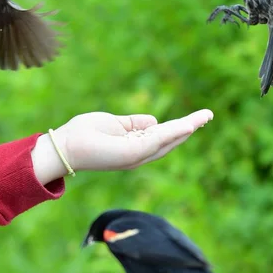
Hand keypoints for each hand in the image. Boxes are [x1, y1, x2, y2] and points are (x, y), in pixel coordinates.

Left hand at [31, 110, 212, 183]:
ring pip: (167, 140)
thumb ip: (134, 123)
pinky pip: (157, 140)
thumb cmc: (84, 134)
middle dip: (189, 129)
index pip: (161, 137)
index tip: (195, 118)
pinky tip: (187, 124)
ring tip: (204, 117)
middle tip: (207, 116)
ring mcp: (136, 155)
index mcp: (134, 148)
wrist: (65, 146)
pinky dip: (173, 132)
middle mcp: (138, 155)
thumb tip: (154, 120)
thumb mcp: (114, 124)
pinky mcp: (132, 153)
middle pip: (169, 140)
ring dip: (187, 128)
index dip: (178, 128)